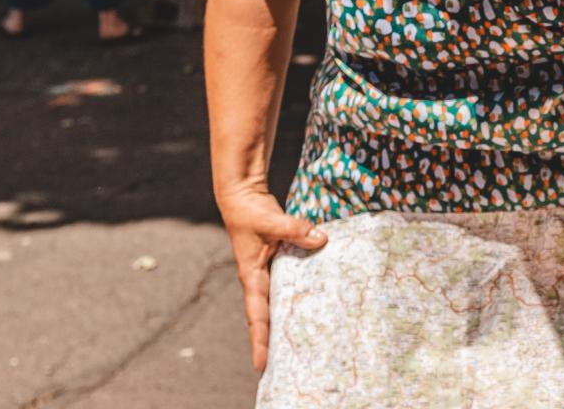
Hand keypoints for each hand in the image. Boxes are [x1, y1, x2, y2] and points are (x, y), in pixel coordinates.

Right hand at [215, 187, 325, 372]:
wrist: (243, 196)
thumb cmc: (250, 211)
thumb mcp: (270, 220)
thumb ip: (294, 230)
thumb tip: (320, 239)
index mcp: (251, 276)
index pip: (256, 315)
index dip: (260, 340)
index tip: (261, 364)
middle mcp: (259, 279)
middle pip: (266, 317)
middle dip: (272, 342)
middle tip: (285, 367)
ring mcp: (268, 273)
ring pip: (277, 304)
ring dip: (286, 322)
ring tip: (301, 345)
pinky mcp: (278, 262)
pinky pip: (288, 285)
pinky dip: (298, 297)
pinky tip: (315, 305)